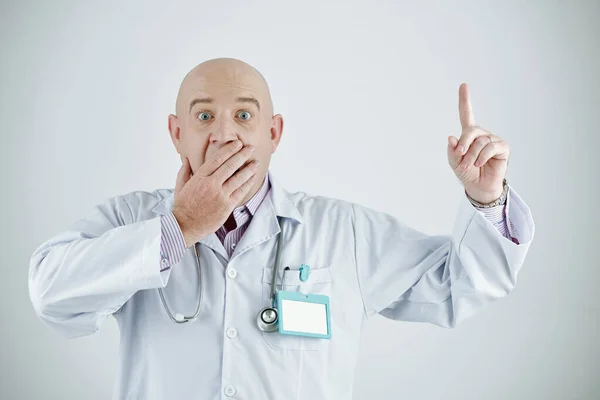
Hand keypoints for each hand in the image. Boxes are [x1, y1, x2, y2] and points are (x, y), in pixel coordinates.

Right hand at [172, 140, 259, 246]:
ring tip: (256, 162)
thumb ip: (184, 171)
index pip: (217, 158)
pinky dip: (248, 183)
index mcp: (200, 177)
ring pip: (239, 177)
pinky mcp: (227, 206)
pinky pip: (241, 191)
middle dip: (242, 154)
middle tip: (250, 148)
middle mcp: (211, 184)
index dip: (229, 149)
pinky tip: (253, 177)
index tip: (237, 144)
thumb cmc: (182, 206)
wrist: (185, 225)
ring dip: (249, 168)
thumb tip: (186, 159)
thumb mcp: (179, 186)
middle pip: (231, 165)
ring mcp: (220, 195)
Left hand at [447, 83, 509, 203]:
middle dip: (464, 142)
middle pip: (471, 130)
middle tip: (460, 154)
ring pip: (480, 142)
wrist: (479, 187)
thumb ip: (452, 151)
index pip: (467, 114)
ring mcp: (493, 140)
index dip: (465, 100)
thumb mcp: (454, 163)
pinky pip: (490, 147)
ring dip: (472, 155)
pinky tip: (480, 163)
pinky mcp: (502, 148)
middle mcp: (482, 135)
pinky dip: (482, 156)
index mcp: (469, 135)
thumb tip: (451, 137)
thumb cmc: (467, 173)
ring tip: (471, 165)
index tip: (464, 85)